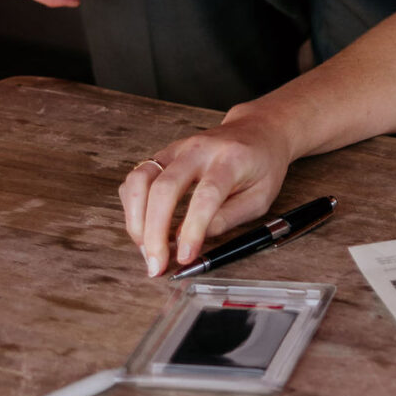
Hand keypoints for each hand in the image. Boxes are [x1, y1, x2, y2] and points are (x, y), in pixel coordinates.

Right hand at [119, 106, 292, 276]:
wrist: (258, 129)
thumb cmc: (262, 165)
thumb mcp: (261, 197)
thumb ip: (228, 218)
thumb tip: (192, 241)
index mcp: (231, 159)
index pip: (206, 195)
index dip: (192, 229)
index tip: (185, 258)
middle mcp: (199, 149)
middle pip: (164, 188)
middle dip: (154, 232)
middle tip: (156, 265)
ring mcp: (177, 149)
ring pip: (140, 180)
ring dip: (136, 220)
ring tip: (146, 250)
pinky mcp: (164, 154)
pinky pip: (136, 178)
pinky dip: (132, 206)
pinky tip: (143, 228)